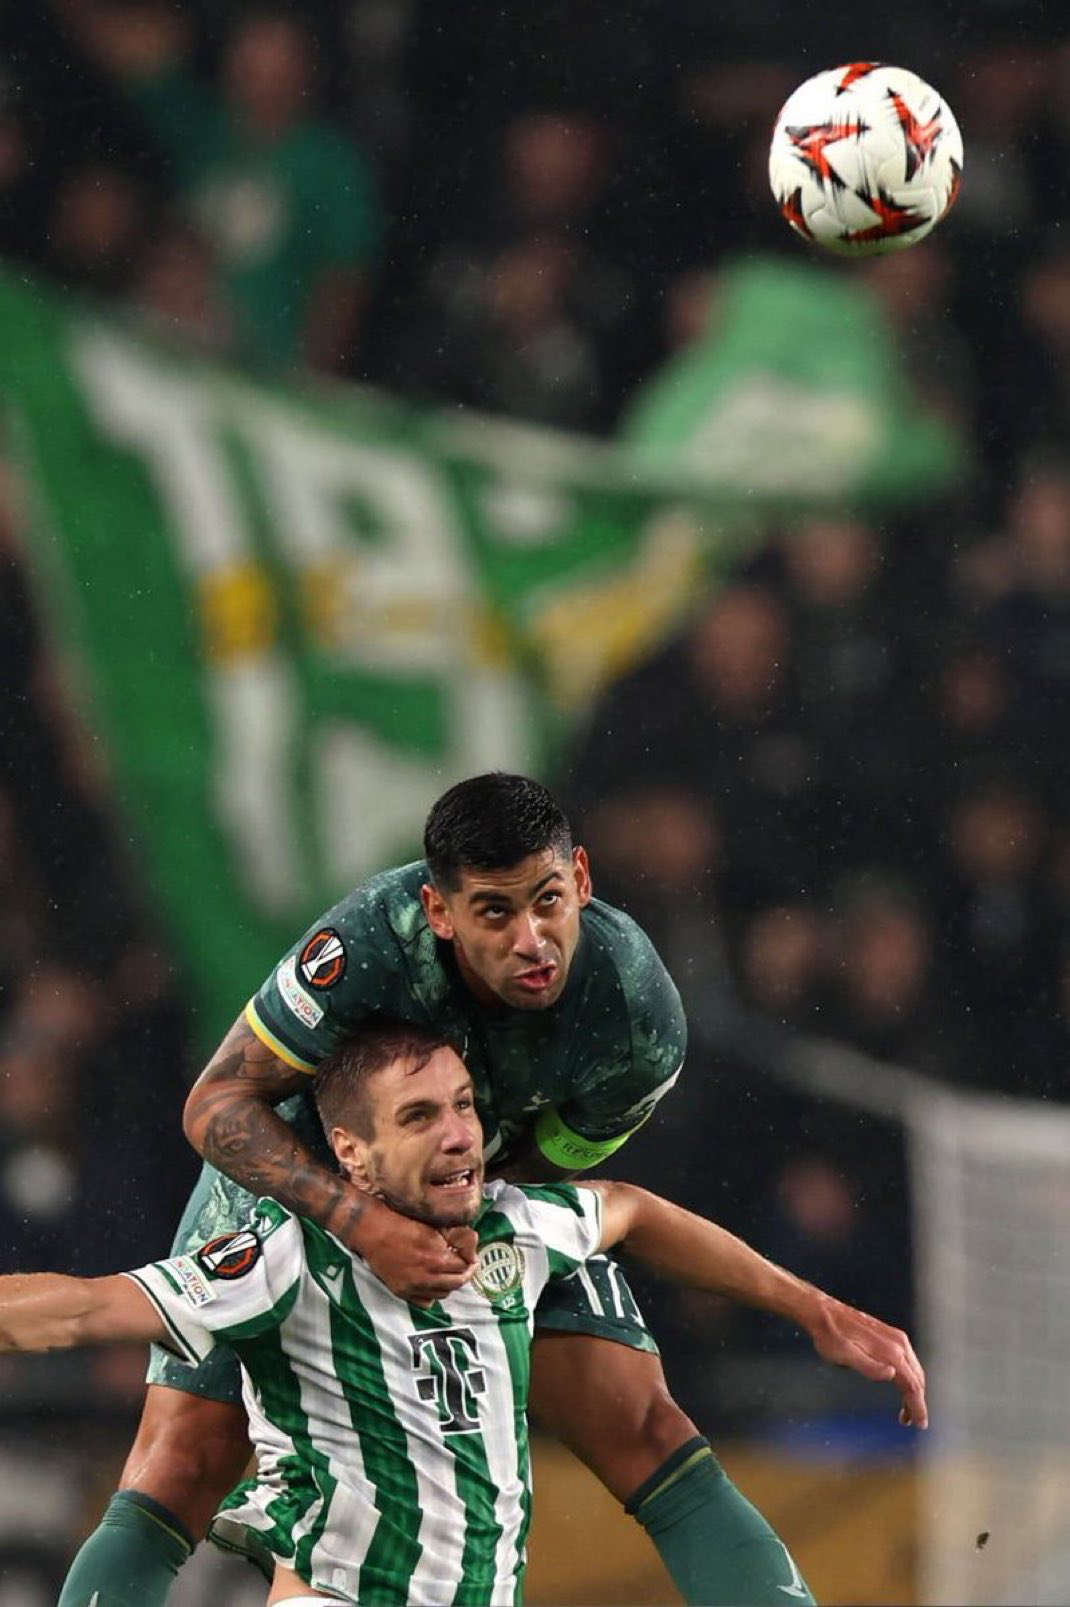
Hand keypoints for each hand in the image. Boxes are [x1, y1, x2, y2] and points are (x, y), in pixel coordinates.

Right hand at [335, 1194, 477, 1306]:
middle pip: (457, 1283)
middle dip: (465, 1274)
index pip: (464, 1267)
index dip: (470, 1261)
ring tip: (449, 1273)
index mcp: (437, 1258)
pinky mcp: (402, 1291)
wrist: (372, 1230)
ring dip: (450, 1284)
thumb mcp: (432, 1224)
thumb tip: (471, 1242)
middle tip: (466, 1266)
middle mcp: (427, 1276)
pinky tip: (432, 1283)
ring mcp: (413, 1286)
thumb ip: (453, 1236)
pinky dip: (432, 1294)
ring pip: (443, 1294)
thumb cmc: (401, 1221)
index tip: (471, 1257)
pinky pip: (425, 1302)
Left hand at [806, 1295, 928, 1428]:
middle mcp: (898, 1343)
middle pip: (917, 1379)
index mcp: (889, 1351)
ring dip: (914, 1391)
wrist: (823, 1312)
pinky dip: (910, 1377)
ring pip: (914, 1370)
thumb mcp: (844, 1355)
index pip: (912, 1385)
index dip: (917, 1407)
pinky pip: (908, 1361)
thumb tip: (892, 1375)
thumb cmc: (830, 1336)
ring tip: (905, 1410)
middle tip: (910, 1422)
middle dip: (916, 1402)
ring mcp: (896, 1337)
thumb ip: (869, 1366)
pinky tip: (901, 1385)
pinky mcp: (890, 1335)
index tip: (920, 1424)